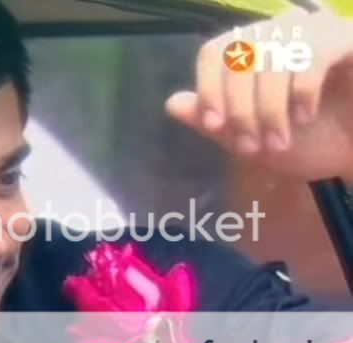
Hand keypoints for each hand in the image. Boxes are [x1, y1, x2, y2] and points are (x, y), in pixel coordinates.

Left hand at [166, 5, 352, 180]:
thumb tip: (172, 104)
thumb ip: (213, 122)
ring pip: (271, 58)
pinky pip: (311, 55)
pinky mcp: (345, 37)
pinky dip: (301, 92)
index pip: (214, 52)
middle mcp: (278, 31)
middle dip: (239, 110)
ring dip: (269, 109)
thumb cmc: (305, 142)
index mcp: (252, 52)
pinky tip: (304, 116)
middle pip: (239, 57)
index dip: (208, 89)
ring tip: (279, 141)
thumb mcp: (250, 139)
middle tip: (250, 146)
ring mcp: (313, 29)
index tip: (214, 125)